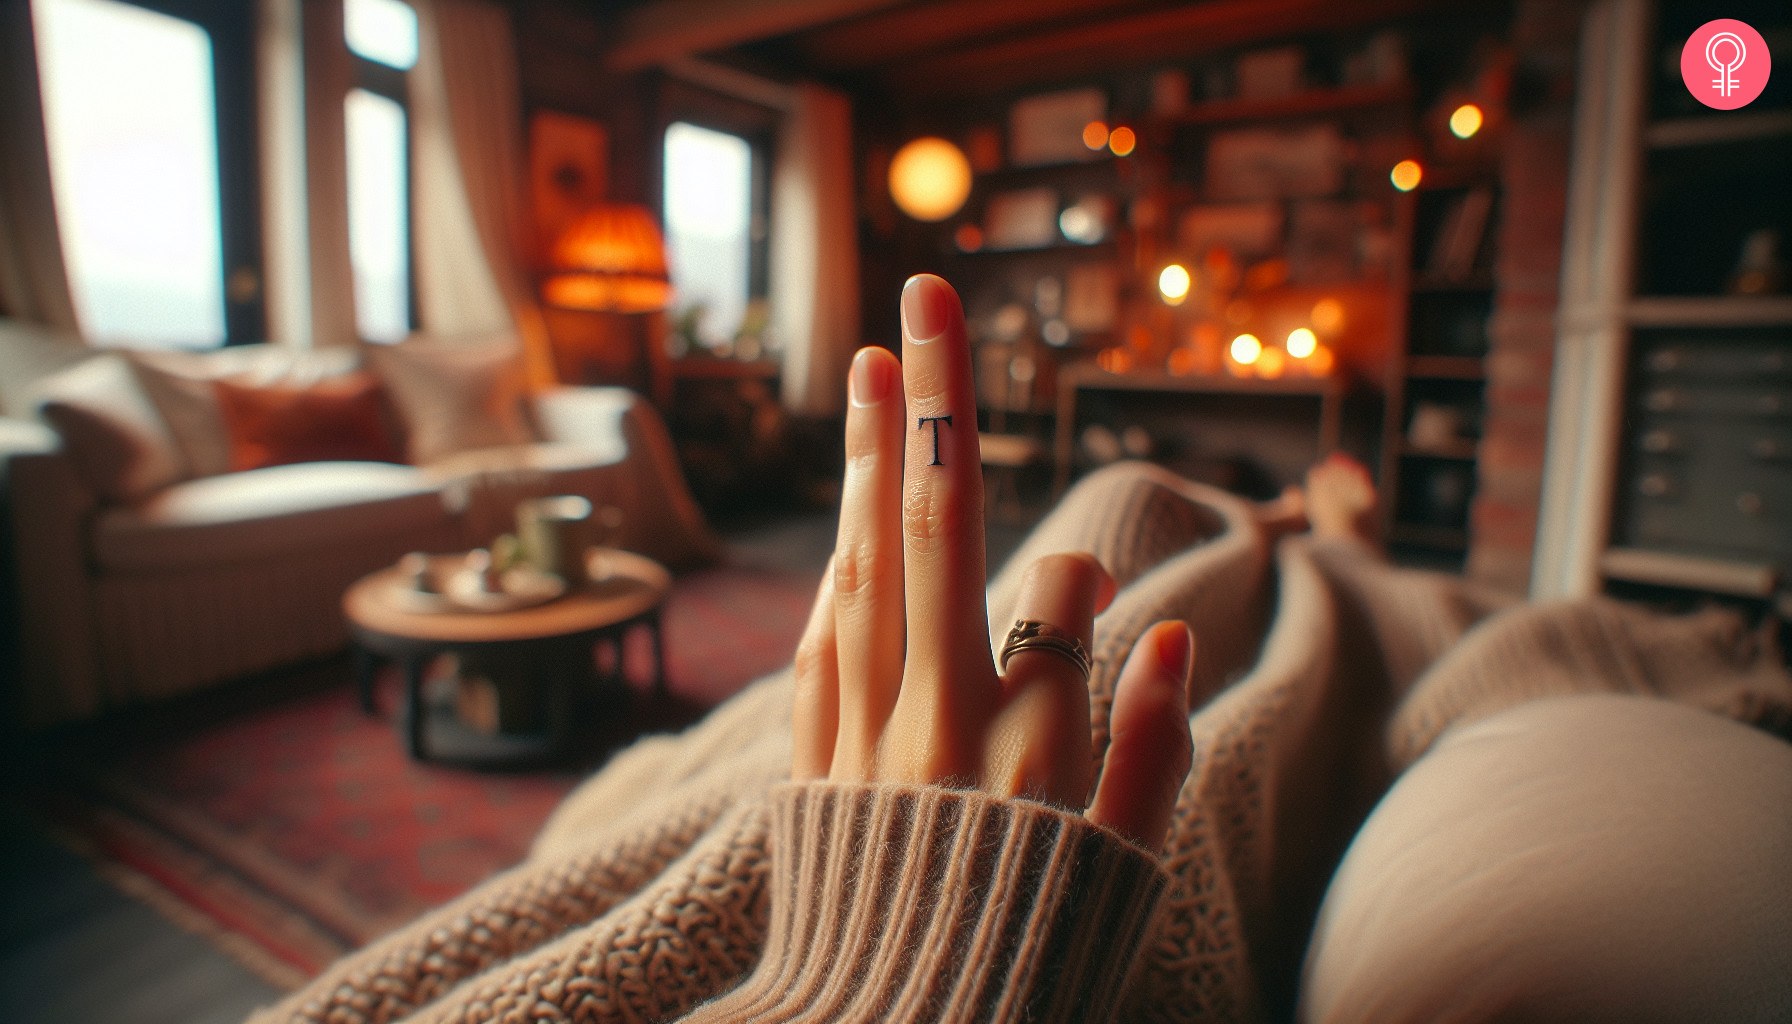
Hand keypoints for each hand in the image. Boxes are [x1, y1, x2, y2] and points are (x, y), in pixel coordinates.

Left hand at [791, 274, 1193, 849]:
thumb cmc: (1031, 957)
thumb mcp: (1123, 868)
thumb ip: (1151, 745)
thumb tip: (1166, 626)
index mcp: (1020, 736)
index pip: (1037, 584)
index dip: (1048, 539)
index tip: (1051, 524)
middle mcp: (931, 718)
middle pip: (925, 528)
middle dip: (924, 408)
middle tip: (911, 303)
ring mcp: (860, 741)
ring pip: (859, 570)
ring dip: (862, 467)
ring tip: (867, 376)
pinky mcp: (814, 775)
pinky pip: (821, 652)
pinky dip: (835, 579)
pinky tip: (841, 535)